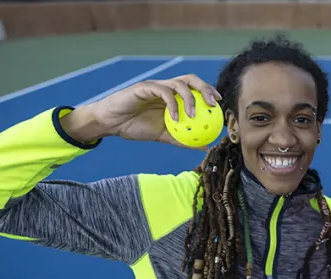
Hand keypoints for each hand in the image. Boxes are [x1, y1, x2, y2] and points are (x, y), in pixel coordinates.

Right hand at [65, 74, 221, 147]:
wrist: (110, 124)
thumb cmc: (135, 127)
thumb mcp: (164, 136)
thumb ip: (184, 139)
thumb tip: (206, 147)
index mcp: (173, 96)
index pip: (195, 88)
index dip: (209, 92)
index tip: (220, 104)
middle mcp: (166, 88)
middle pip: (190, 80)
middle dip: (205, 88)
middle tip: (213, 104)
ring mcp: (155, 86)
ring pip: (178, 83)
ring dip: (190, 98)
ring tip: (193, 115)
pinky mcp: (144, 87)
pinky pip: (163, 92)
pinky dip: (172, 104)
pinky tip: (175, 118)